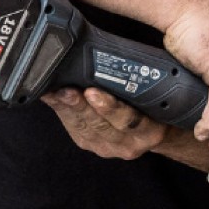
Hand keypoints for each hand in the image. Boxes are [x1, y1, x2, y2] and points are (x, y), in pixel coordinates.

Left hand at [45, 87, 162, 159]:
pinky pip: (74, 129)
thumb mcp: (156, 98)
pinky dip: (61, 111)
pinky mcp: (90, 145)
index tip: (92, 92)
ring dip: (67, 108)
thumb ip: (141, 85)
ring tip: (55, 93)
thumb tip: (114, 61)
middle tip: (67, 90)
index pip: (129, 119)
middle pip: (100, 125)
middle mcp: (129, 144)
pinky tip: (52, 98)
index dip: (109, 107)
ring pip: (84, 128)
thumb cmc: (156, 109)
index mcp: (151, 131)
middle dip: (80, 106)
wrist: (154, 132)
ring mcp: (108, 147)